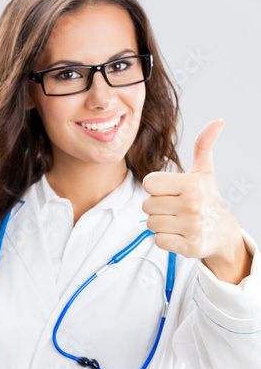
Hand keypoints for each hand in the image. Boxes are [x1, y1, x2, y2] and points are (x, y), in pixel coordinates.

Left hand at [142, 120, 246, 278]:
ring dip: (158, 223)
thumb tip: (218, 121)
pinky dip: (164, 238)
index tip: (169, 191)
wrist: (223, 232)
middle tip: (173, 208)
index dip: (155, 187)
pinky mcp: (190, 248)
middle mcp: (192, 206)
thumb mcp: (204, 172)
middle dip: (156, 207)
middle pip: (146, 205)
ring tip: (175, 220)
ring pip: (150, 223)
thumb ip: (204, 145)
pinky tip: (178, 234)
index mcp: (191, 184)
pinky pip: (158, 240)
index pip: (148, 183)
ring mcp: (192, 228)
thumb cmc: (207, 198)